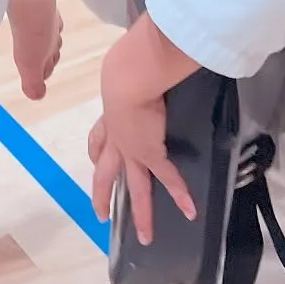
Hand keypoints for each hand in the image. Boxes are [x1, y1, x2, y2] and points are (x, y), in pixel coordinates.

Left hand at [89, 59, 194, 243]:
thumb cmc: (125, 66)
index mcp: (109, 117)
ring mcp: (132, 151)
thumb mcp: (123, 67)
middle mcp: (117, 139)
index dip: (97, 150)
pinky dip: (179, 195)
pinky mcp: (151, 154)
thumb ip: (132, 63)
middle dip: (102, 194)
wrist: (126, 79)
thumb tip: (140, 48)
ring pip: (134, 187)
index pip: (99, 139)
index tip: (95, 156)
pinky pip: (167, 178)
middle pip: (105, 173)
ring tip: (146, 235)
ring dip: (142, 212)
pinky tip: (189, 210)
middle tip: (99, 213)